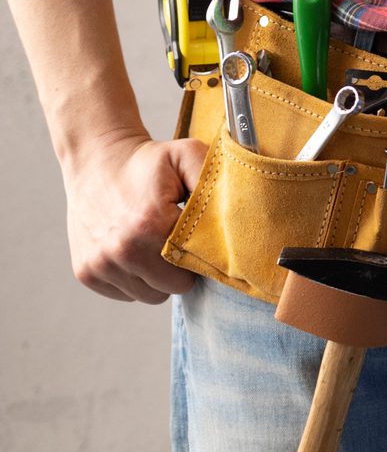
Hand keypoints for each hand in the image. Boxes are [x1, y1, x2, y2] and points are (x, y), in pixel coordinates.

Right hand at [62, 131, 202, 302]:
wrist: (96, 159)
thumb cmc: (148, 161)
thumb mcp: (188, 156)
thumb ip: (216, 182)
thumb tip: (237, 219)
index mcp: (150, 225)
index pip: (194, 271)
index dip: (201, 259)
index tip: (198, 239)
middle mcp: (122, 250)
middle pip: (173, 288)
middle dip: (181, 269)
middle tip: (176, 240)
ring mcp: (100, 264)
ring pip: (149, 295)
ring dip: (156, 276)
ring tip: (153, 243)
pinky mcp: (85, 272)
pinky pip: (125, 293)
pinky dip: (133, 278)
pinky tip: (133, 249)